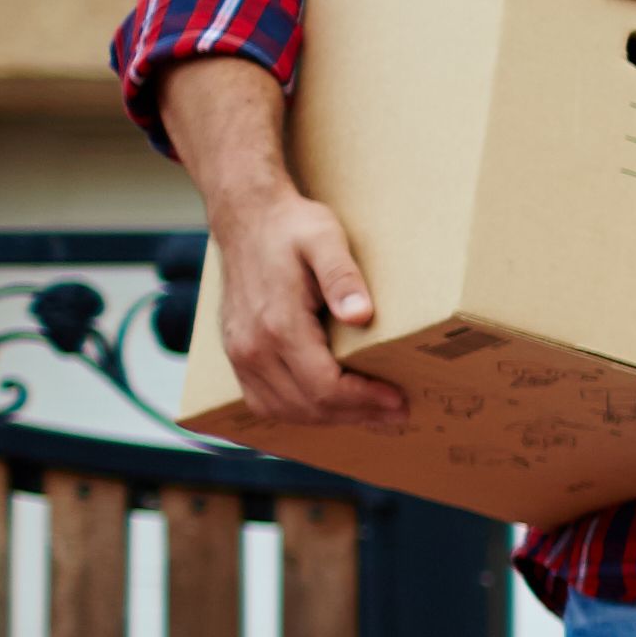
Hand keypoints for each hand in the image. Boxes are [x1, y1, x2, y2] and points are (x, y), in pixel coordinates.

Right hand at [211, 178, 410, 424]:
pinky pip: (263, 400)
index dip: (365, 400)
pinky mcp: (236, 352)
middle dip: (356, 414)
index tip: (399, 400)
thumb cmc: (291, 227)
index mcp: (278, 324)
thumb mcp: (325, 239)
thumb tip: (361, 315)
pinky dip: (298, 411)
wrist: (246, 217)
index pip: (324, 386)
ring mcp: (239, 352)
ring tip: (370, 414)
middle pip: (307, 405)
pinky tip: (329, 406)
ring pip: (283, 410)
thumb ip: (343, 278)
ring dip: (329, 419)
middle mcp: (252, 346)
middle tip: (397, 413)